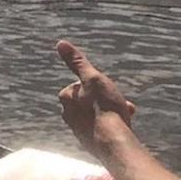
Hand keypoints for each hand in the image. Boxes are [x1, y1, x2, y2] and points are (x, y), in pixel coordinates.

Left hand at [58, 40, 140, 158]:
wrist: (113, 143)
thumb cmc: (104, 108)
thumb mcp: (93, 79)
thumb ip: (78, 62)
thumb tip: (61, 43)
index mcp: (66, 97)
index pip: (83, 84)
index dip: (99, 85)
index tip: (109, 90)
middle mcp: (68, 114)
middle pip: (91, 101)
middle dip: (107, 100)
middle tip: (122, 104)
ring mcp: (79, 130)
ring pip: (98, 115)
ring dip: (112, 113)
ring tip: (126, 115)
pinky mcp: (90, 144)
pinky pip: (102, 131)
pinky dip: (112, 127)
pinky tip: (123, 129)